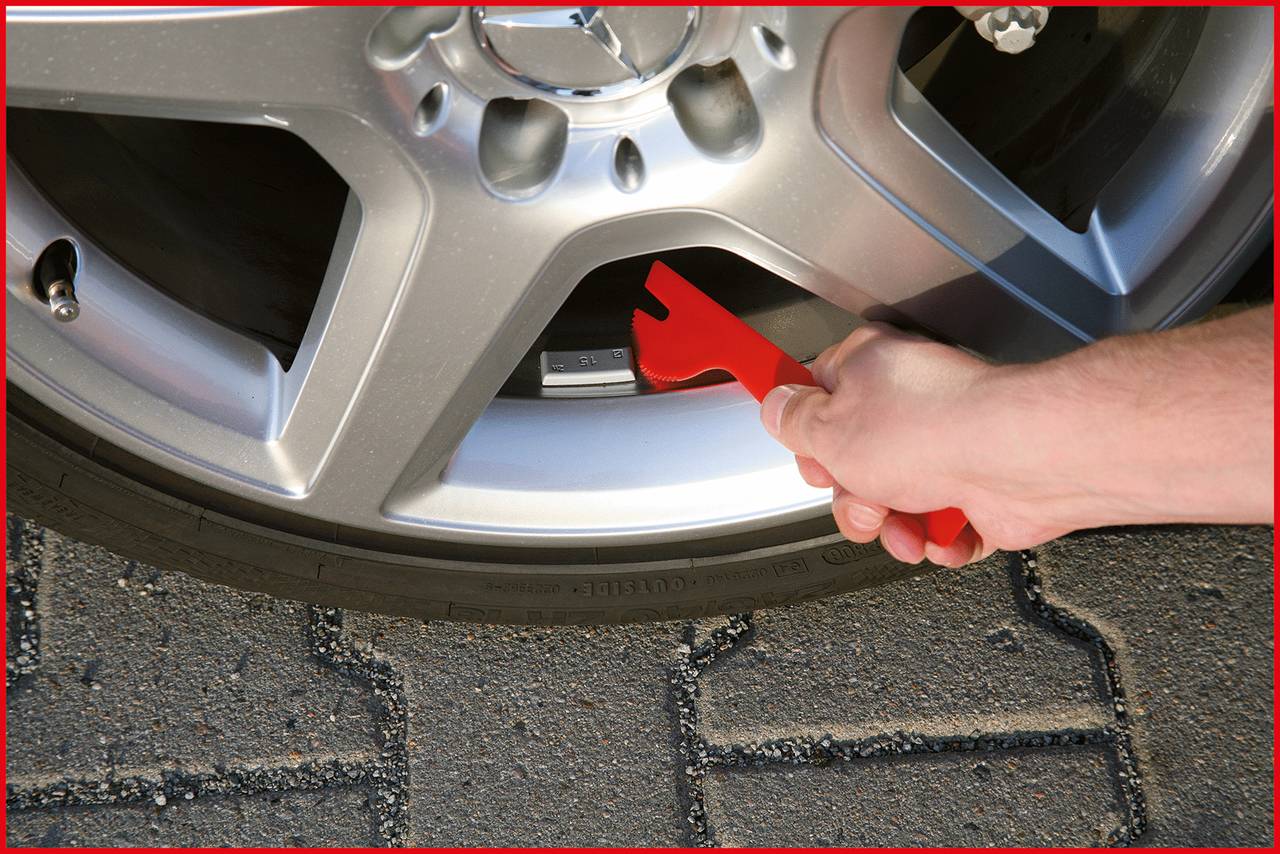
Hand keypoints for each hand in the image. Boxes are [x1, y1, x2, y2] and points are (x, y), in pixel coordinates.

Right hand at [760, 323, 1073, 566]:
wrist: (1015, 462)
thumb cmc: (932, 431)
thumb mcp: (829, 430)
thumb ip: (794, 421)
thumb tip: (774, 406)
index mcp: (869, 369)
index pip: (820, 395)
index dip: (808, 435)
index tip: (810, 456)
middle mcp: (910, 402)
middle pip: (854, 461)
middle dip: (852, 495)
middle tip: (863, 494)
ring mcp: (948, 445)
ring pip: (896, 501)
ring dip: (894, 527)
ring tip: (906, 526)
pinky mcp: (980, 487)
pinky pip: (942, 526)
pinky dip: (939, 539)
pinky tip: (942, 532)